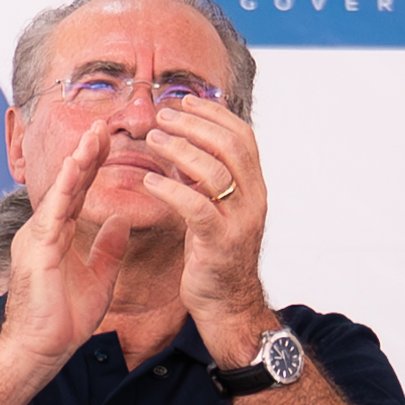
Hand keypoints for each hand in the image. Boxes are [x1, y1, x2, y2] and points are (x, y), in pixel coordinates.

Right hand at [0, 119, 135, 369]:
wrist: (42, 348)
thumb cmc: (64, 319)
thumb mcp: (99, 278)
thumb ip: (108, 249)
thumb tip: (121, 223)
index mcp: (58, 235)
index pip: (79, 192)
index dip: (93, 166)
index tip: (108, 140)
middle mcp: (44, 230)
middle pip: (69, 185)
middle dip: (86, 153)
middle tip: (103, 124)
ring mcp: (37, 238)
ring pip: (60, 192)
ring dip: (77, 162)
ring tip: (92, 136)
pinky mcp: (36, 250)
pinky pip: (53, 213)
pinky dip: (64, 189)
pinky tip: (75, 168)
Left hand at [138, 98, 275, 348]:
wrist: (227, 304)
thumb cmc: (215, 255)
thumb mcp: (214, 210)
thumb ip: (204, 180)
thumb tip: (181, 147)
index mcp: (255, 187)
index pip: (243, 136)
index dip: (215, 115)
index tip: (186, 100)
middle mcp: (254, 199)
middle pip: (231, 146)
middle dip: (195, 125)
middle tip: (162, 116)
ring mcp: (240, 221)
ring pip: (214, 171)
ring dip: (180, 150)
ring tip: (153, 139)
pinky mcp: (219, 243)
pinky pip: (196, 207)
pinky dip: (170, 189)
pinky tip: (148, 180)